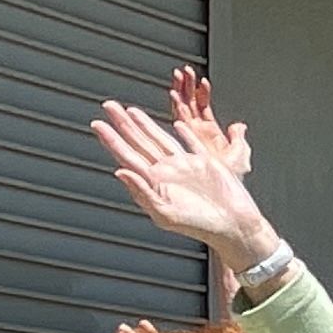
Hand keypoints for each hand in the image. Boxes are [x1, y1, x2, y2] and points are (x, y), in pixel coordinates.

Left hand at [92, 100, 276, 269]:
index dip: (112, 140)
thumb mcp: (166, 214)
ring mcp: (186, 167)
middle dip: (122, 124)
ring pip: (160, 139)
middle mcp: (168, 173)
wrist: (235, 226)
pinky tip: (176, 124)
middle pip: (139, 143)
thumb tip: (120, 171)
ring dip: (144, 124)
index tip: (98, 124)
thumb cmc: (201, 226)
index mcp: (155, 184)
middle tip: (108, 106)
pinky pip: (191, 143)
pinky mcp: (206, 163)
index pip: (128, 156)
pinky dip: (184, 133)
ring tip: (130, 110)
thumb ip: (142, 192)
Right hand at [167, 66, 251, 176]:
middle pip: (189, 104)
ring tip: (178, 77)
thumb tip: (240, 125)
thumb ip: (239, 137)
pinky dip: (177, 108)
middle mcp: (196, 132)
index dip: (201, 92)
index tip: (199, 79)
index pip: (203, 106)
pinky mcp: (186, 143)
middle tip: (184, 71)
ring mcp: (189, 137)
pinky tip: (176, 98)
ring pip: (182, 109)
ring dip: (180, 92)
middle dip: (186, 87)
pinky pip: (179, 122)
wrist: (225, 193)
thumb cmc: (230, 182)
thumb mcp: (240, 155)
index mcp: (209, 133)